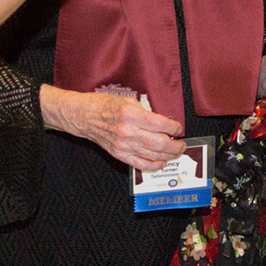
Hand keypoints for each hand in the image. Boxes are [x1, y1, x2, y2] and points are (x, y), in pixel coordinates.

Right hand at [41, 85, 185, 170]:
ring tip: (175, 152)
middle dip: (176, 145)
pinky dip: (154, 165)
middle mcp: (128, 131)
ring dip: (169, 155)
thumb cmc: (104, 105)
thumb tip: (164, 123)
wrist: (84, 117)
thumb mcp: (128, 101)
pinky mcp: (119, 154)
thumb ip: (146, 112)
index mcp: (131, 114)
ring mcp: (123, 145)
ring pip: (153, 155)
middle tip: (181, 143)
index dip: (174, 128)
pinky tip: (161, 162)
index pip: (161, 124)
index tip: (178, 128)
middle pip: (160, 143)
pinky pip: (141, 164)